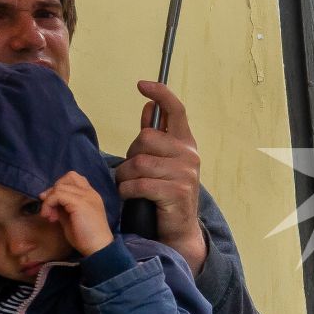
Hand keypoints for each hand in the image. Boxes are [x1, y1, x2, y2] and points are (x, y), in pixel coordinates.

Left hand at [40, 171, 113, 256]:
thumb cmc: (86, 237)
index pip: (75, 178)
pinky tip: (50, 217)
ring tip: (50, 216)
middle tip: (50, 209)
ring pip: (59, 186)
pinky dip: (49, 204)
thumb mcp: (71, 218)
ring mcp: (86, 196)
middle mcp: (90, 192)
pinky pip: (57, 195)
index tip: (54, 205)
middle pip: (67, 177)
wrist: (98, 248)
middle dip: (54, 191)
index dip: (61, 187)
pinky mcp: (79, 202)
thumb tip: (47, 198)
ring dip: (49, 200)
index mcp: (91, 195)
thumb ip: (62, 207)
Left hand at [119, 81, 206, 271]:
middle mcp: (189, 154)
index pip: (175, 110)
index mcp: (186, 143)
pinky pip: (139, 183)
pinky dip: (127, 190)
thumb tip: (148, 106)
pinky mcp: (176, 192)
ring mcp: (185, 173)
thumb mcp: (162, 161)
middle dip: (131, 154)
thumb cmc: (166, 191)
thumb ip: (156, 136)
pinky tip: (128, 195)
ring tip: (127, 185)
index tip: (142, 84)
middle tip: (131, 171)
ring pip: (139, 162)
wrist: (178, 228)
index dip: (160, 94)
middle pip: (146, 139)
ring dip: (125, 176)